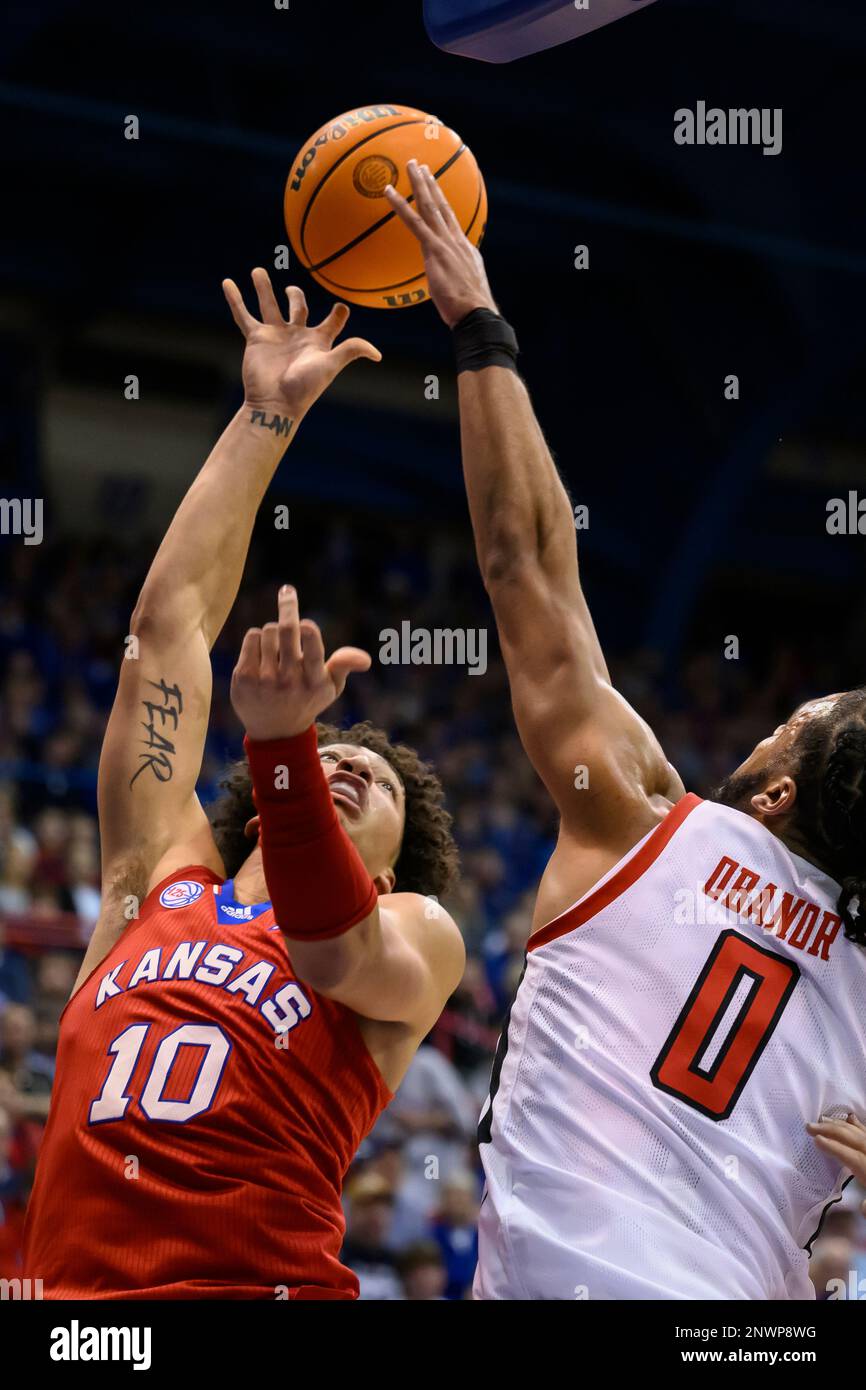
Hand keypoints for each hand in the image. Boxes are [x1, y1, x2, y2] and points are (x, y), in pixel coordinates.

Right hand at [222, 269, 381, 418]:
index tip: (341, 307)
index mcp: (318, 340)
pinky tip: (227, 282)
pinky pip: (243, 315)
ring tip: (258, 271)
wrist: (276, 404)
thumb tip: (377, 354)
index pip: (332, 321)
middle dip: (295, 295)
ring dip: (263, 288)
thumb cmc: (305, 387)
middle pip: (298, 307)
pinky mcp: (256, 338)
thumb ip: (351, 351)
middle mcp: (297, 335)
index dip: (339, 313)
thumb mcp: (330, 365)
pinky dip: (235, 299)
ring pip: (268, 304)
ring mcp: (276, 335)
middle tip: (290, 289)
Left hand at [231, 585, 371, 740]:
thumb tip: (365, 659)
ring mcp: (264, 680)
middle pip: (287, 629)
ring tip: (278, 645)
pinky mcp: (244, 677)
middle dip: (288, 605)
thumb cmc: (308, 701)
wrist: (275, 731)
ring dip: (274, 630)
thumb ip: (345, 666)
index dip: (309, 628)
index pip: (312, 644)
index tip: (307, 623)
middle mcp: (289, 681)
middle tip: (287, 591)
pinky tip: (263, 649)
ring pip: (268, 631)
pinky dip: (258, 637)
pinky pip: (252, 637)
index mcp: (314, 681)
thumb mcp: (332, 688)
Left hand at [384, 160, 497, 327]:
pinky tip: (388, 192)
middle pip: (442, 206)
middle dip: (432, 184)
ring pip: (429, 206)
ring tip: (411, 164)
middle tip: (421, 166)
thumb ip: (452, 283)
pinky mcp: (434, 249)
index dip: (444, 204)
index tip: (437, 190)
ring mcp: (445, 243)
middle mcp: (456, 240)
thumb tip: (445, 287)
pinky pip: (413, 222)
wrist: (476, 314)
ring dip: (419, 183)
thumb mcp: (462, 293)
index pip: (451, 222)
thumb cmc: (469, 312)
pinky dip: (400, 205)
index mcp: (465, 250)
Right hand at [807, 1113, 865, 1213]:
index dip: (834, 1148)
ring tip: (822, 1119)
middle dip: (830, 1130)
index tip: (815, 1140)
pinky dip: (858, 1125)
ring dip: (839, 1125)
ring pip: (859, 1132)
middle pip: (852, 1139)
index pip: (851, 1156)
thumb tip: (862, 1207)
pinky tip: (850, 1118)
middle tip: (809, 1126)